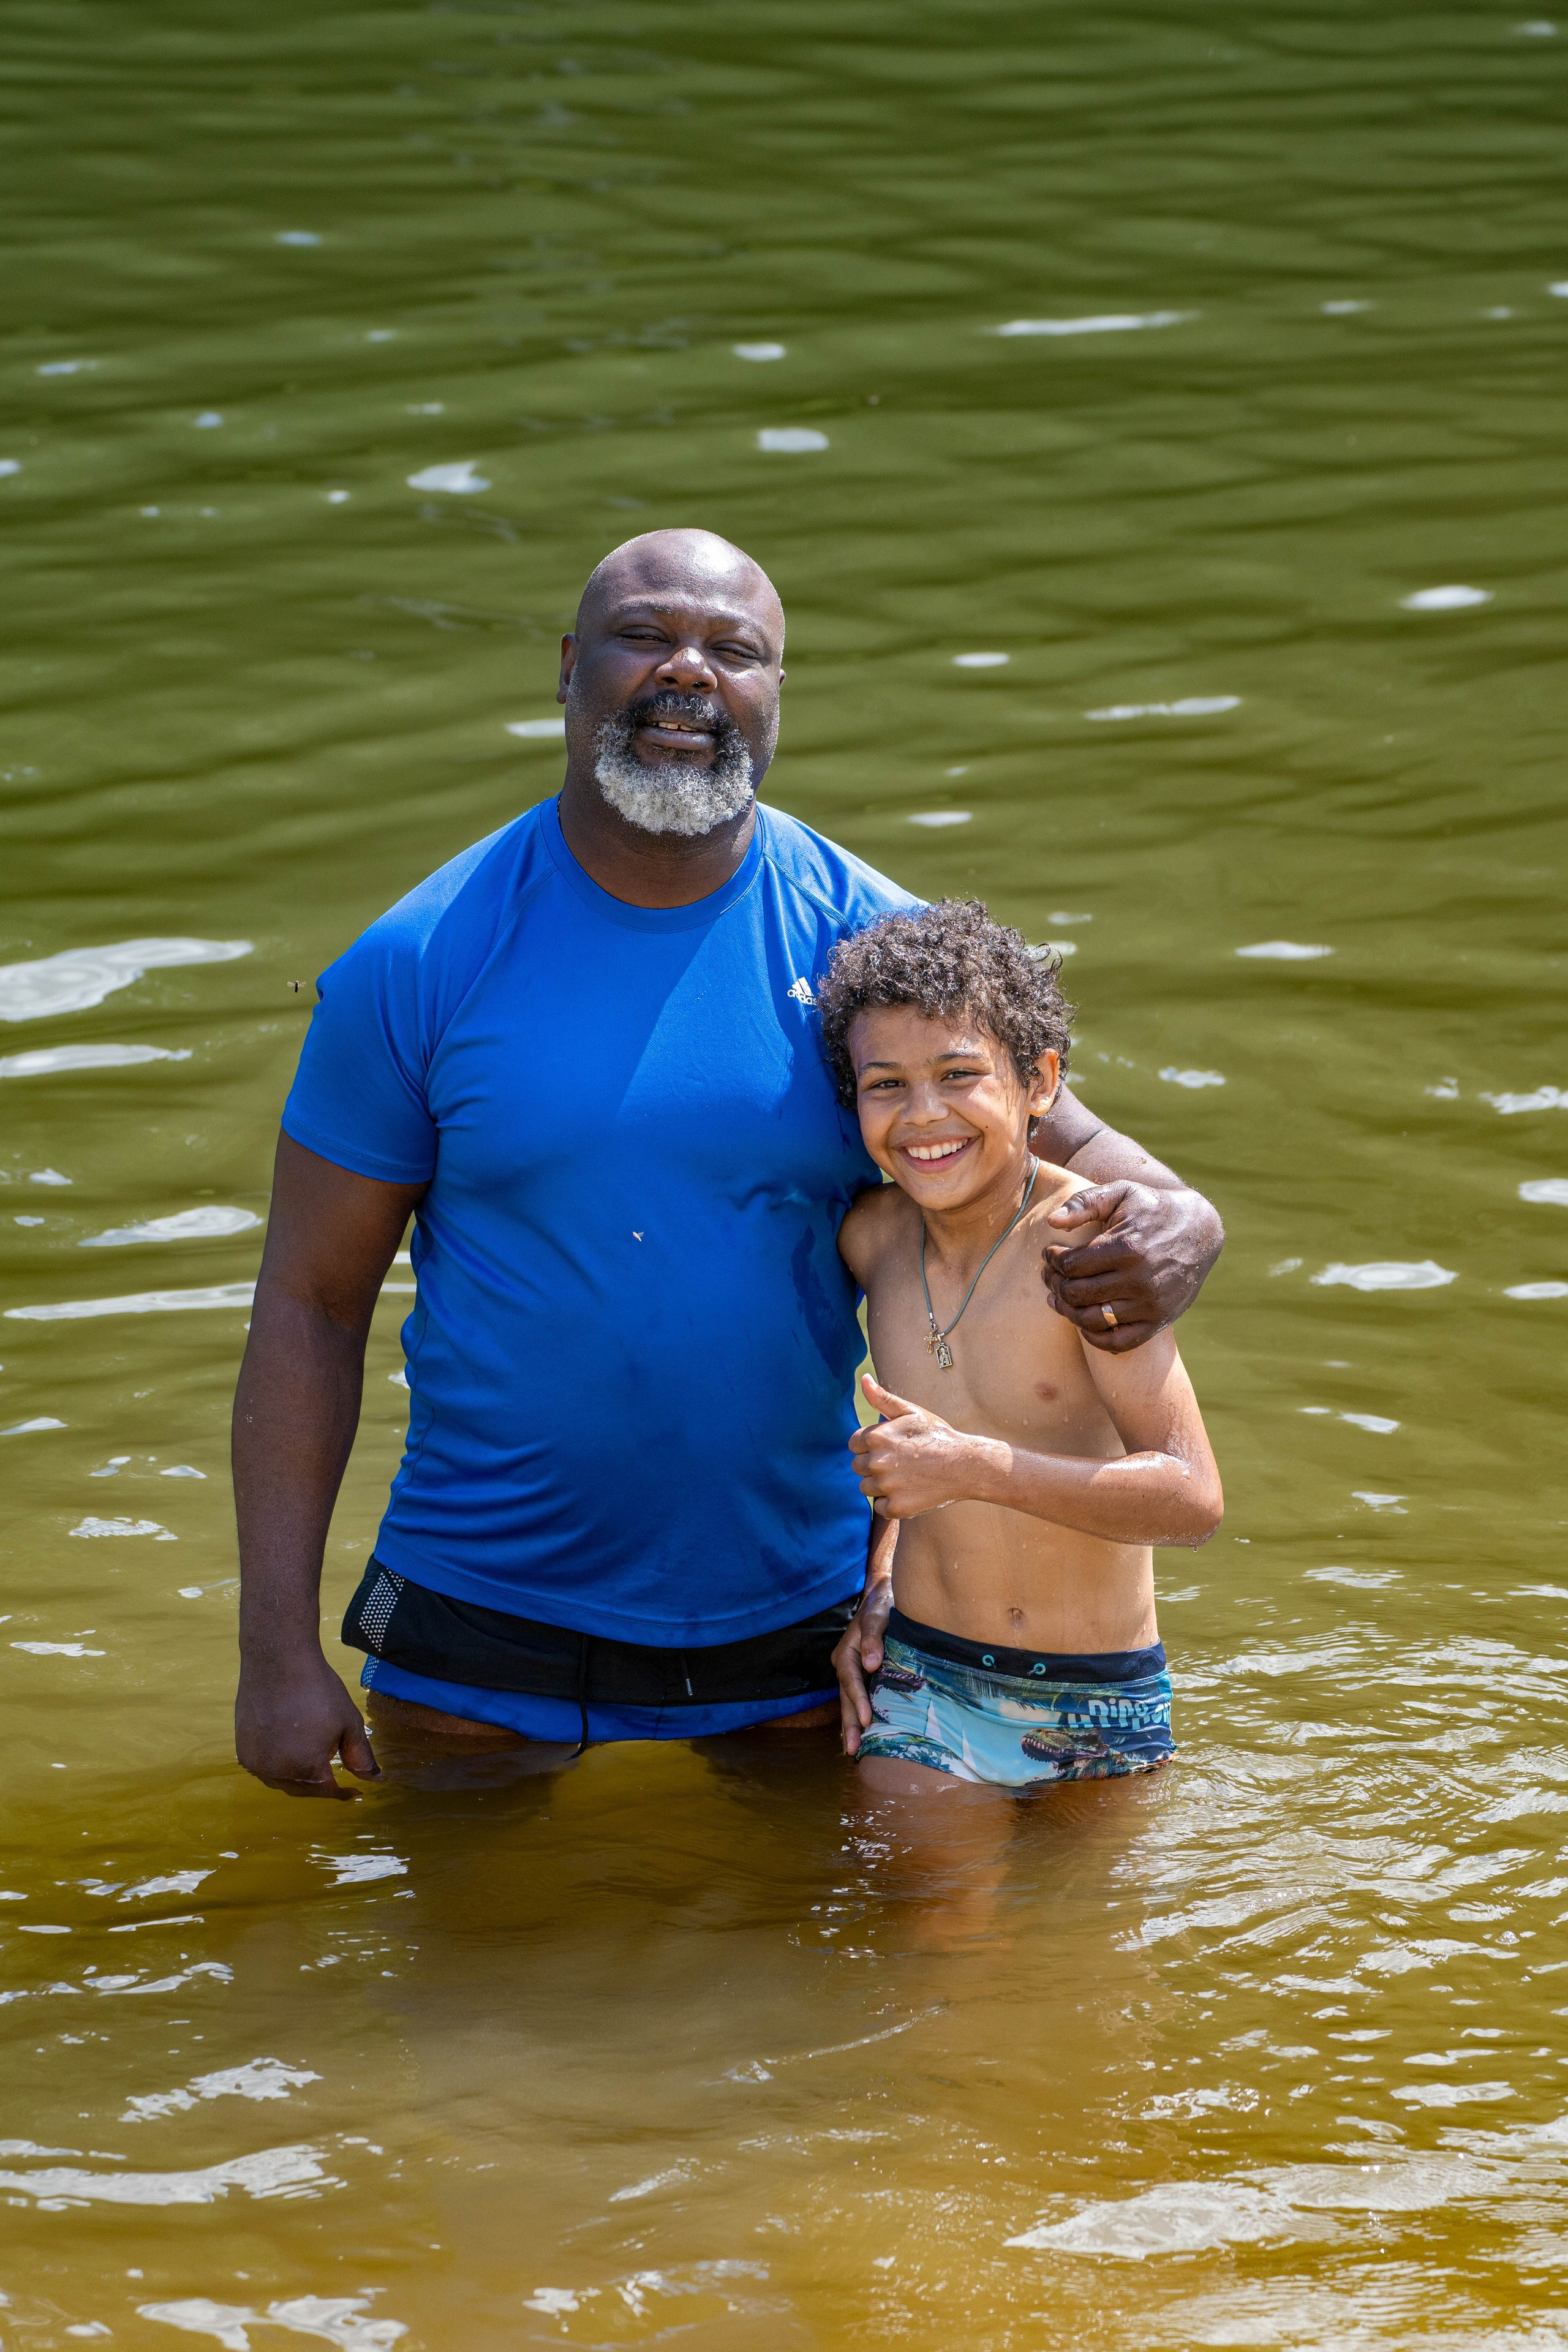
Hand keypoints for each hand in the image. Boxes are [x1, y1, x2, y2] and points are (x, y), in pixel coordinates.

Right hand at [236, 1650, 380, 1798]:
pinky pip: (264, 1768)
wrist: (278, 1660)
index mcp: (306, 1769)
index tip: (352, 1790)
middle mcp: (277, 1773)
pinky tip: (286, 1748)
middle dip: (320, 1784)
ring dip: (297, 1776)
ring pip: (282, 1781)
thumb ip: (361, 1756)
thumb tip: (375, 1780)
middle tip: (333, 1769)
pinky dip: (278, 1765)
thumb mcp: (348, 1723)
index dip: (342, 1792)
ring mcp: (255, 1762)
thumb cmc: (319, 1690)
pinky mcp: (242, 1749)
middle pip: (304, 1789)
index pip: (328, 1792)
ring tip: (310, 1757)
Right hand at [832, 1577, 892, 1756]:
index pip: (851, 1680)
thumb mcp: (879, 1614)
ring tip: (855, 1751)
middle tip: (853, 1749)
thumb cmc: (883, 1604)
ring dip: (853, 1726)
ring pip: (851, 1702)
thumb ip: (874, 1636)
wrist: (885, 1597)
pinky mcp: (866, 1677)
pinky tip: (864, 1736)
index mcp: (846, 1652)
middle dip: (849, 1724)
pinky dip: (860, 1717)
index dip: (858, 1701)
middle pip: (846, 1698)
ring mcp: (855, 1673)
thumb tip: (871, 1663)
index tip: (866, 1719)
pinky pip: (861, 1699)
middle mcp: (847, 1665)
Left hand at [847, 1373, 984, 1518]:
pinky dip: (892, 1502)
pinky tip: (910, 1491)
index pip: (854, 1445)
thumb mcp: (911, 1412)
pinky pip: (880, 1507)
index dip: (870, 1446)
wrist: (965, 1465)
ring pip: (867, 1488)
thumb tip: (864, 1379)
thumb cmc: (937, 1436)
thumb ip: (883, 1399)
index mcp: (876, 1437)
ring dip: (881, 1485)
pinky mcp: (896, 1507)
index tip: (890, 1447)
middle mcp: (876, 1462)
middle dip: (874, 1465)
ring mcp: (886, 1486)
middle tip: (900, 1463)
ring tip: (906, 1477)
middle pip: (858, 1467)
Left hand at [1040, 1180, 1222, 1352]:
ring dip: (1067, 1310)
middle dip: (1055, 1283)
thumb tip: (1052, 1221)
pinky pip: (1118, 1342)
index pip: (1072, 1265)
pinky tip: (1082, 1321)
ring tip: (1057, 1298)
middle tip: (1049, 1275)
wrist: (1200, 1230)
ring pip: (1092, 1320)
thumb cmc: (1153, 1208)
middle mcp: (1140, 1279)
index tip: (1050, 1253)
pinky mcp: (1158, 1320)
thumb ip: (1084, 1203)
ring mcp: (1150, 1304)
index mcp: (1128, 1247)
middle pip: (1077, 1293)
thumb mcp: (1121, 1192)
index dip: (1053, 1260)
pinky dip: (1094, 1337)